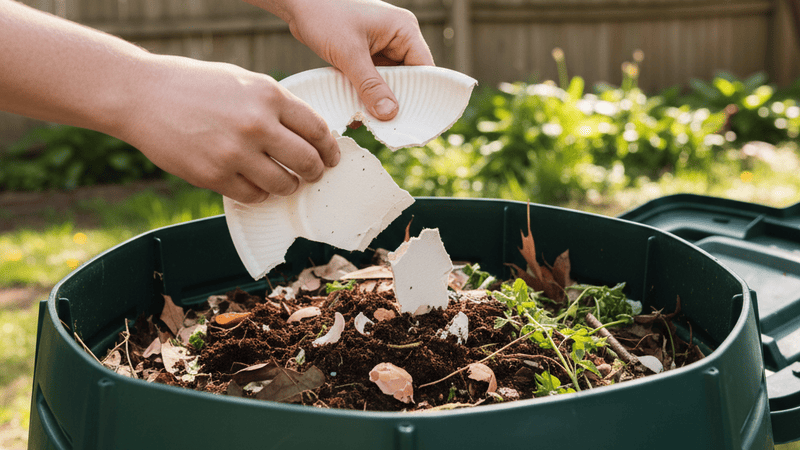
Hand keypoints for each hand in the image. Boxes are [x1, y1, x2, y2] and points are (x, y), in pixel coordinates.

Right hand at [119, 55, 340, 203]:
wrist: (142, 95)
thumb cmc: (195, 86)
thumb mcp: (244, 81)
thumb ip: (276, 106)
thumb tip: (309, 135)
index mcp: (269, 95)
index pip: (317, 130)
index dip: (329, 148)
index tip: (330, 157)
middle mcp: (257, 124)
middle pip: (307, 161)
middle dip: (315, 172)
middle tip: (312, 174)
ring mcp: (235, 152)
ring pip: (283, 184)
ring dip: (288, 186)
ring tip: (283, 180)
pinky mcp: (214, 176)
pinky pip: (253, 196)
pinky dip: (259, 194)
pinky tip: (254, 184)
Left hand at [255, 0, 434, 120]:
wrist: (297, 3)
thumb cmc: (324, 15)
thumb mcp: (349, 53)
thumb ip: (370, 85)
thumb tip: (390, 114)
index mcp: (404, 30)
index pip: (424, 69)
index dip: (422, 95)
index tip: (416, 121)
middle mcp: (397, 38)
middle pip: (408, 79)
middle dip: (397, 102)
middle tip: (390, 127)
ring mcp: (381, 47)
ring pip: (388, 83)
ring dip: (379, 101)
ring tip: (372, 122)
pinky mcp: (365, 55)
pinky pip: (372, 81)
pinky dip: (366, 95)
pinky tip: (357, 113)